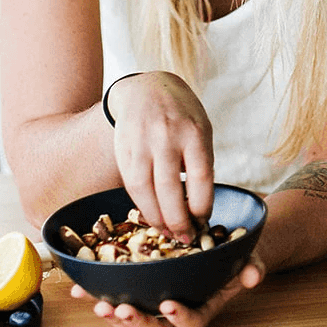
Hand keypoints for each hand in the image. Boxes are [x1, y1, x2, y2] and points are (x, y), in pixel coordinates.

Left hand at [69, 252, 265, 326]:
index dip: (181, 317)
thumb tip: (254, 275)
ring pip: (133, 315)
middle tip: (123, 310)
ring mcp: (155, 298)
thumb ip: (251, 267)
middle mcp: (176, 307)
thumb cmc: (234, 253)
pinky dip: (98, 292)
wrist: (219, 240)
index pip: (193, 322)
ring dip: (114, 313)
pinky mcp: (138, 285)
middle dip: (138, 322)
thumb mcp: (247, 257)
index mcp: (202, 305)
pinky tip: (80, 289)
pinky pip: (118, 292)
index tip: (169, 305)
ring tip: (98, 306)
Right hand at [107, 72, 213, 240]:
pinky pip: (131, 183)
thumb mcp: (201, 130)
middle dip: (178, 220)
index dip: (202, 206)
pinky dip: (141, 204)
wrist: (146, 88)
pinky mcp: (123, 148)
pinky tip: (150, 214)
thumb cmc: (181, 115)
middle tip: (185, 238)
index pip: (200, 177)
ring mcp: (142, 141)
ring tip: (166, 231)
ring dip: (156, 218)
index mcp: (194, 132)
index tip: (203, 220)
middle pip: (170, 188)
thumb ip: (200, 163)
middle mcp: (166, 135)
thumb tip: (198, 209)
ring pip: (145, 189)